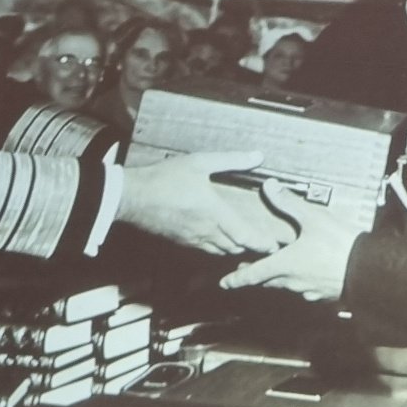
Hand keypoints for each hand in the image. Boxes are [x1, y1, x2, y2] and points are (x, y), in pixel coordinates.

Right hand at [117, 151, 287, 255]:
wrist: (132, 198)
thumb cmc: (165, 179)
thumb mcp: (200, 162)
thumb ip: (231, 160)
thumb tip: (257, 156)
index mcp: (214, 212)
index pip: (245, 235)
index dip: (262, 243)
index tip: (274, 245)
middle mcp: (206, 230)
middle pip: (236, 247)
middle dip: (252, 248)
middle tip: (267, 246)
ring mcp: (194, 239)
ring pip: (222, 251)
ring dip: (236, 249)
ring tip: (249, 246)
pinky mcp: (182, 242)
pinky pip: (207, 251)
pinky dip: (219, 249)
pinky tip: (222, 242)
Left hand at [218, 180, 359, 301]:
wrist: (368, 270)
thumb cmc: (339, 245)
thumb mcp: (312, 218)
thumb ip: (288, 203)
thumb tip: (269, 186)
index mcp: (284, 264)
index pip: (253, 274)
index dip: (237, 278)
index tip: (225, 283)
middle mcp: (293, 282)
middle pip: (269, 281)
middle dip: (258, 275)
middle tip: (250, 269)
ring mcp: (310, 291)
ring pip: (288, 286)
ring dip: (281, 278)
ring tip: (281, 268)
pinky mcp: (325, 295)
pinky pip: (308, 290)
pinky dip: (303, 282)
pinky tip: (311, 274)